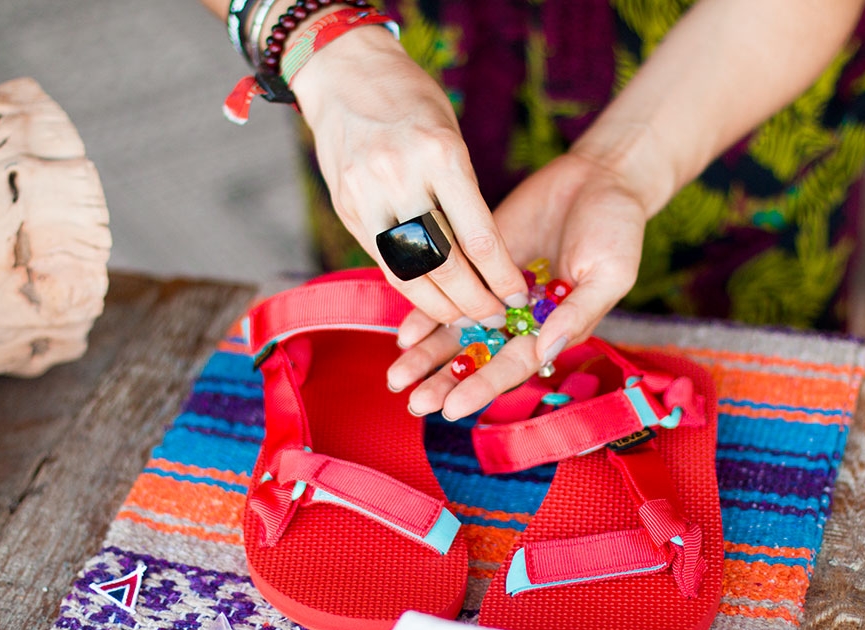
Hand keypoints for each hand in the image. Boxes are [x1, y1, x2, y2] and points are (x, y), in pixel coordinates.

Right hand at [290, 26, 526, 329]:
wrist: (346, 75)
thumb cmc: (412, 102)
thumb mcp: (451, 136)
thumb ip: (462, 194)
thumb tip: (485, 257)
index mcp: (441, 155)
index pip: (478, 236)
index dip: (501, 276)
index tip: (518, 296)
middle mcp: (401, 178)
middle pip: (443, 264)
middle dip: (473, 301)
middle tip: (494, 318)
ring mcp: (368, 196)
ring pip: (408, 272)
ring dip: (440, 305)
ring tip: (464, 319)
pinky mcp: (347, 209)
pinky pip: (383, 261)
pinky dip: (410, 285)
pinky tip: (430, 298)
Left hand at [389, 150, 668, 418]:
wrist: (601, 179)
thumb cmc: (617, 230)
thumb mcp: (610, 273)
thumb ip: (578, 312)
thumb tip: (547, 349)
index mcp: (554, 330)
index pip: (514, 365)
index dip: (483, 386)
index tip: (453, 409)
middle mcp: (522, 319)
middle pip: (479, 357)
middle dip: (446, 382)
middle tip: (414, 404)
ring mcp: (497, 292)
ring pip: (457, 331)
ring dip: (427, 357)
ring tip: (397, 379)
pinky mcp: (478, 262)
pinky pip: (448, 291)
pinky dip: (426, 314)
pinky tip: (403, 335)